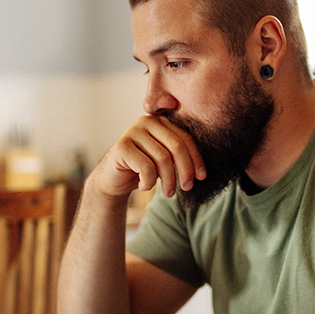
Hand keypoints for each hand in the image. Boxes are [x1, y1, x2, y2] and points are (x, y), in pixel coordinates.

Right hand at [91, 115, 206, 199]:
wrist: (113, 179)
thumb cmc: (143, 170)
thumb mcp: (165, 161)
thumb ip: (180, 156)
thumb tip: (202, 171)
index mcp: (161, 121)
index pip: (185, 138)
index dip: (196, 158)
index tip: (201, 177)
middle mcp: (147, 121)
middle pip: (176, 146)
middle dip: (185, 170)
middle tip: (187, 187)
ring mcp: (132, 131)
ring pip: (162, 158)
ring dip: (169, 180)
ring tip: (168, 192)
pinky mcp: (121, 146)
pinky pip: (146, 167)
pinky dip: (149, 182)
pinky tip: (144, 187)